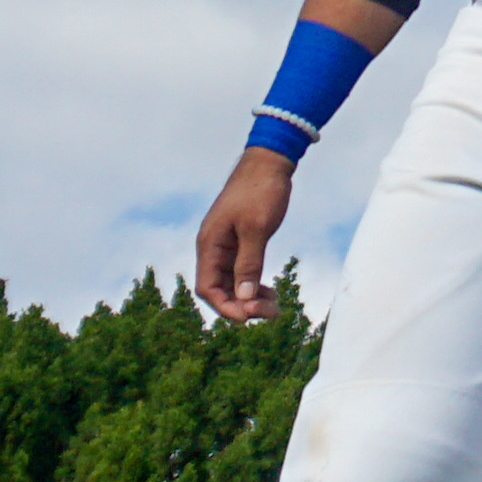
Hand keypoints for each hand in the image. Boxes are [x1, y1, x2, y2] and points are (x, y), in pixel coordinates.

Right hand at [196, 150, 295, 324]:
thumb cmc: (260, 191)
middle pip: (219, 289)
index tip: (250, 318)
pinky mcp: (239, 242)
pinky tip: (270, 291)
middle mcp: (213, 248)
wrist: (268, 164)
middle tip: (272, 312)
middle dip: (242, 305)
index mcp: (209, 244)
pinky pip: (241, 271)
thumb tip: (244, 298)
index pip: (207, 288)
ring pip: (231, 282)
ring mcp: (226, 245)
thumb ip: (249, 263)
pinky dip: (253, 284)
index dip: (226, 307)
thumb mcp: (256, 229)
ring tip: (275, 305)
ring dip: (249, 297)